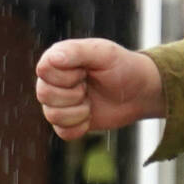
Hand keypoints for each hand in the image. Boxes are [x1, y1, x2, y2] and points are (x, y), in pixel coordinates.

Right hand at [35, 38, 165, 140]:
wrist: (139, 93)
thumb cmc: (122, 67)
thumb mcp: (104, 53)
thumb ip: (76, 51)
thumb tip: (53, 58)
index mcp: (57, 59)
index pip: (44, 71)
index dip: (66, 76)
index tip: (85, 71)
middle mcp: (52, 81)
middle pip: (44, 94)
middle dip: (74, 94)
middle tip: (89, 86)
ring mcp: (58, 103)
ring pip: (52, 115)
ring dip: (79, 111)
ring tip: (91, 101)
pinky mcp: (66, 123)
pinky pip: (62, 132)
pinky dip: (80, 127)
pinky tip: (91, 116)